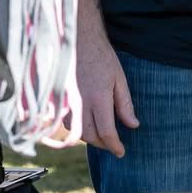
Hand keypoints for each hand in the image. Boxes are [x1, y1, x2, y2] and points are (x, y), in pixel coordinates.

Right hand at [76, 7, 138, 156]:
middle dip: (103, 144)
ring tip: (103, 136)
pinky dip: (78, 129)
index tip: (121, 152)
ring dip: (90, 138)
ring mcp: (67, 103)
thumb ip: (125, 104)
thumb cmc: (101, 57)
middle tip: (114, 145)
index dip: (114, 145)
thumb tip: (133, 125)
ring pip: (77, 132)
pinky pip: (67, 123)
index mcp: (98, 98)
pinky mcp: (58, 101)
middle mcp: (80, 104)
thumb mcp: (119, 78)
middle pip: (90, 136)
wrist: (77, 40)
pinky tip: (88, 125)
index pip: (106, 132)